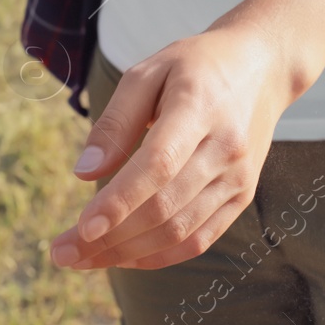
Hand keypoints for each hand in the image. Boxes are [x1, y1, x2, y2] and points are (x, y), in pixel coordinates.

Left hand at [49, 20, 304, 270]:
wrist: (262, 67)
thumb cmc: (195, 66)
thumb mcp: (149, 72)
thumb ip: (116, 121)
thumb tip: (83, 174)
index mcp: (200, 107)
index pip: (158, 166)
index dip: (119, 202)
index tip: (80, 229)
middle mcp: (226, 147)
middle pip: (164, 207)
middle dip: (109, 238)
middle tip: (62, 253)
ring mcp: (238, 176)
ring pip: (179, 230)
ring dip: (127, 253)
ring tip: (83, 259)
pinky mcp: (242, 195)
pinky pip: (200, 238)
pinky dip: (159, 256)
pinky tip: (124, 257)